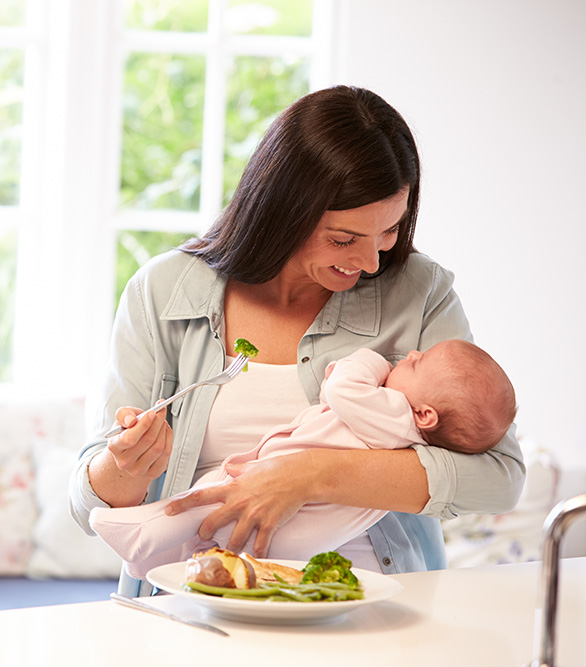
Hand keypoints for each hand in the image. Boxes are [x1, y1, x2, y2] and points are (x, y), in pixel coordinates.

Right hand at [107, 404, 172, 480]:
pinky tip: (165, 432)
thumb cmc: (127, 431)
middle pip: (148, 440)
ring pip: (159, 447)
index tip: (153, 412)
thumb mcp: (122, 419)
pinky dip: (169, 439)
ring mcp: (138, 470)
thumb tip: (131, 420)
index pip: (130, 438)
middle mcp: (124, 462)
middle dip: (158, 422)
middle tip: (161, 411)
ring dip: (164, 430)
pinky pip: (166, 455)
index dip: (144, 424)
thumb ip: (124, 414)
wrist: (131, 450)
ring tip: (162, 422)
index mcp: (114, 447)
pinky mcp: (152, 473)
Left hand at [165, 451, 312, 557]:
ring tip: (229, 551)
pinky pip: (259, 546)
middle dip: (204, 533)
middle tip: (202, 537)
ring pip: (233, 540)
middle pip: (212, 522)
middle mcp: (239, 503)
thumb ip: (238, 469)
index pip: (201, 496)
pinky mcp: (268, 524)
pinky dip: (256, 553)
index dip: (182, 504)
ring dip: (230, 548)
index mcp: (233, 488)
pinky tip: (256, 556)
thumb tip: (228, 467)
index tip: (169, 510)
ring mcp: (254, 515)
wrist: (300, 475)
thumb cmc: (278, 468)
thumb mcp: (253, 466)